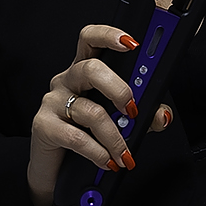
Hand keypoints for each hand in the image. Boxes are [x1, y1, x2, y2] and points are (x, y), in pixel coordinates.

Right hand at [27, 24, 176, 205]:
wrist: (57, 170)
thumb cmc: (90, 136)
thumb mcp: (122, 122)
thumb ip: (145, 116)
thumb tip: (162, 116)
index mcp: (86, 71)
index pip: (92, 39)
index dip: (110, 35)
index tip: (133, 42)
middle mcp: (68, 80)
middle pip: (90, 69)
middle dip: (118, 89)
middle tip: (132, 111)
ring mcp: (52, 101)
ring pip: (90, 110)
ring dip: (114, 137)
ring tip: (125, 154)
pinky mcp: (43, 125)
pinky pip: (76, 136)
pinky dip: (97, 152)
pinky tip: (106, 161)